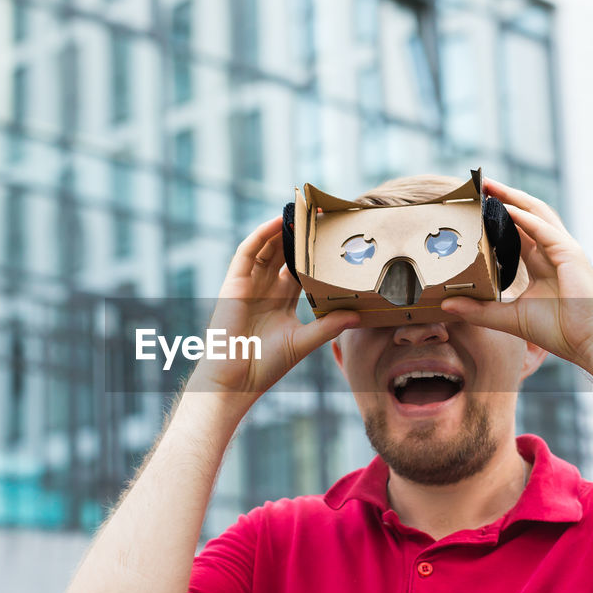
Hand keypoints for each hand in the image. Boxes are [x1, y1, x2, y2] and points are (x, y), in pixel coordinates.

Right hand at [185, 216, 359, 405]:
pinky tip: (277, 222)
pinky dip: (260, 235)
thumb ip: (328, 326)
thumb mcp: (303, 341)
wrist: (235, 380)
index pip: (298, 271)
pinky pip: (247, 252)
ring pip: (266, 248)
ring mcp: (248, 285)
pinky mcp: (233, 284)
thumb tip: (358, 315)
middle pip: (283, 255)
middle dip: (298, 237)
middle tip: (319, 218)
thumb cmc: (265, 365)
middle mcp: (264, 290)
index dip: (312, 255)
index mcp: (280, 303)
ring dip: (281, 230)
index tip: (331, 240)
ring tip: (301, 213)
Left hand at [440, 179, 592, 376]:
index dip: (497, 218)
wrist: (588, 343)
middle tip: (479, 185)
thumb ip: (479, 310)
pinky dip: (525, 217)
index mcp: (541, 264)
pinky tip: (507, 208)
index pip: (516, 231)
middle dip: (503, 198)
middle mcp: (552, 251)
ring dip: (513, 198)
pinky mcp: (571, 254)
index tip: (474, 206)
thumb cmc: (558, 331)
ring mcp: (564, 250)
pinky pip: (545, 230)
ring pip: (536, 214)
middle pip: (526, 215)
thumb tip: (447, 304)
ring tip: (489, 186)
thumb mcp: (509, 318)